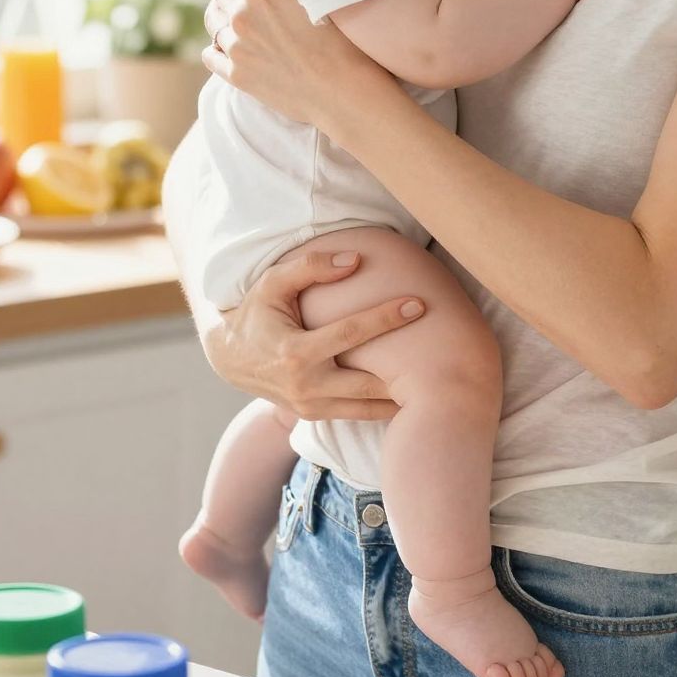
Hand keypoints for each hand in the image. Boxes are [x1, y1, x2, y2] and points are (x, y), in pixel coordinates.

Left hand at [204, 0, 382, 126]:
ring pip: (212, 17)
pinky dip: (216, 45)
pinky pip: (210, 53)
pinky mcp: (237, 74)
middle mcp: (242, 13)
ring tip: (230, 7)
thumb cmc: (345, 42)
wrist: (344, 93)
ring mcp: (236, 45)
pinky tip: (226, 44)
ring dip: (219, 7)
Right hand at [205, 246, 424, 420]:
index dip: (385, 318)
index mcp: (294, 354)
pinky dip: (385, 407)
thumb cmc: (258, 313)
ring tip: (441, 383)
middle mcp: (304, 387)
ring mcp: (310, 407)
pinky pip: (358, 414)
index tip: (418, 303)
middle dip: (407, 370)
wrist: (231, 359)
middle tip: (445, 352)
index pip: (350, 334)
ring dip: (403, 398)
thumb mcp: (273, 283)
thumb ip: (310, 268)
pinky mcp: (315, 416)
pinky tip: (416, 395)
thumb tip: (355, 260)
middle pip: (367, 383)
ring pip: (367, 409)